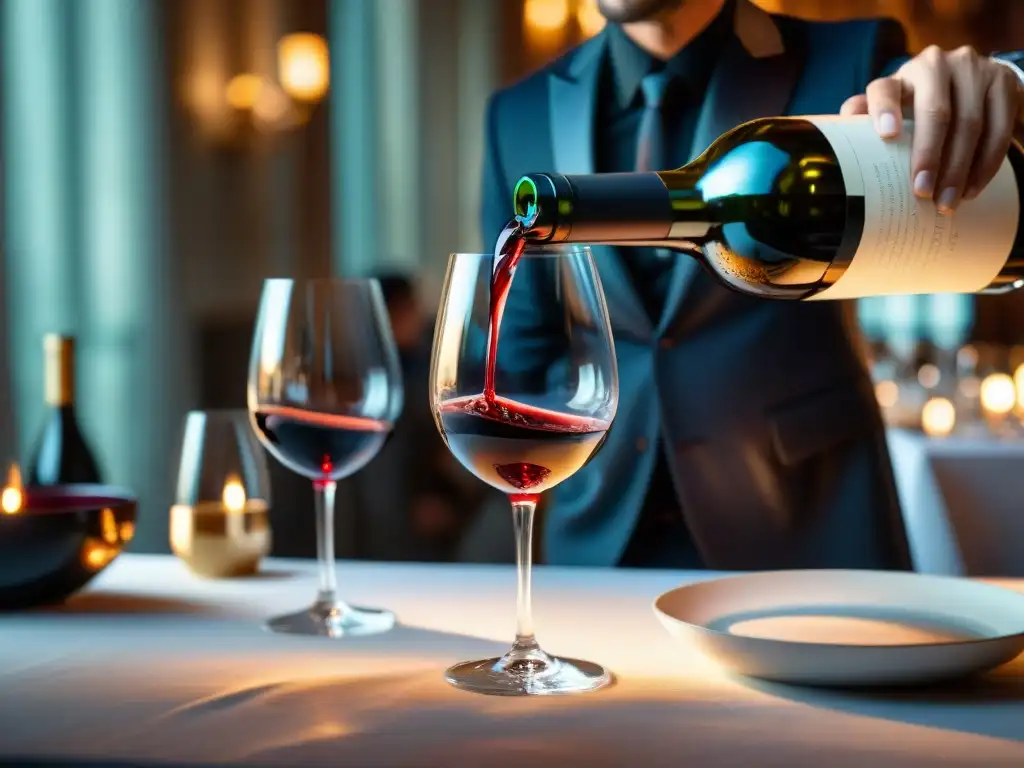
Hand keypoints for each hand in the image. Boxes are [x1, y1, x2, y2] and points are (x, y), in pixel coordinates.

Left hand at [840, 46, 1022, 212]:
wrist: (970, 83)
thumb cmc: (916, 106)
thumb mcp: (891, 111)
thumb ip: (865, 123)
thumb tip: (836, 150)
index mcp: (901, 75)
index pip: (885, 89)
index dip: (884, 109)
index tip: (886, 134)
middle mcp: (937, 65)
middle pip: (935, 112)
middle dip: (930, 156)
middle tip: (923, 192)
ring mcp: (974, 70)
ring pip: (970, 123)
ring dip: (959, 168)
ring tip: (948, 201)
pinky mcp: (1003, 83)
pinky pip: (999, 128)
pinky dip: (986, 163)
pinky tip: (972, 187)